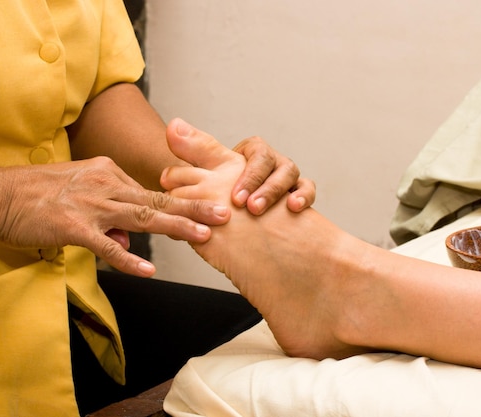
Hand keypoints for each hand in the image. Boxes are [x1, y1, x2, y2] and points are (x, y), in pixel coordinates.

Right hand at [0, 157, 230, 276]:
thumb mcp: (81, 191)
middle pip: (157, 199)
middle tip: (224, 214)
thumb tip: (129, 238)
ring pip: (142, 216)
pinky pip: (107, 245)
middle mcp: (106, 184)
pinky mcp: (74, 226)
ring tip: (203, 236)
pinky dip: (128, 258)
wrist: (0, 195)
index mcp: (109, 173)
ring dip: (175, 227)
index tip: (207, 208)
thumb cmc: (39, 194)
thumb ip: (110, 214)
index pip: (151, 191)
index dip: (180, 203)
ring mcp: (91, 204)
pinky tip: (148, 270)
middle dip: (194, 208)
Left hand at [163, 118, 315, 214]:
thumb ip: (194, 151)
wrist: (250, 231)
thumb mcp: (213, 176)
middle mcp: (270, 163)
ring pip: (290, 172)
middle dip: (259, 183)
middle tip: (244, 205)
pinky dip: (303, 195)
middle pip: (271, 161)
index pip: (253, 152)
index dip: (246, 172)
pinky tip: (294, 208)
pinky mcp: (299, 194)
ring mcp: (287, 178)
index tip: (233, 196)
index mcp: (250, 155)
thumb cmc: (230, 201)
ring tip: (259, 210)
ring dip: (274, 190)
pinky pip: (307, 189)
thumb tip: (172, 125)